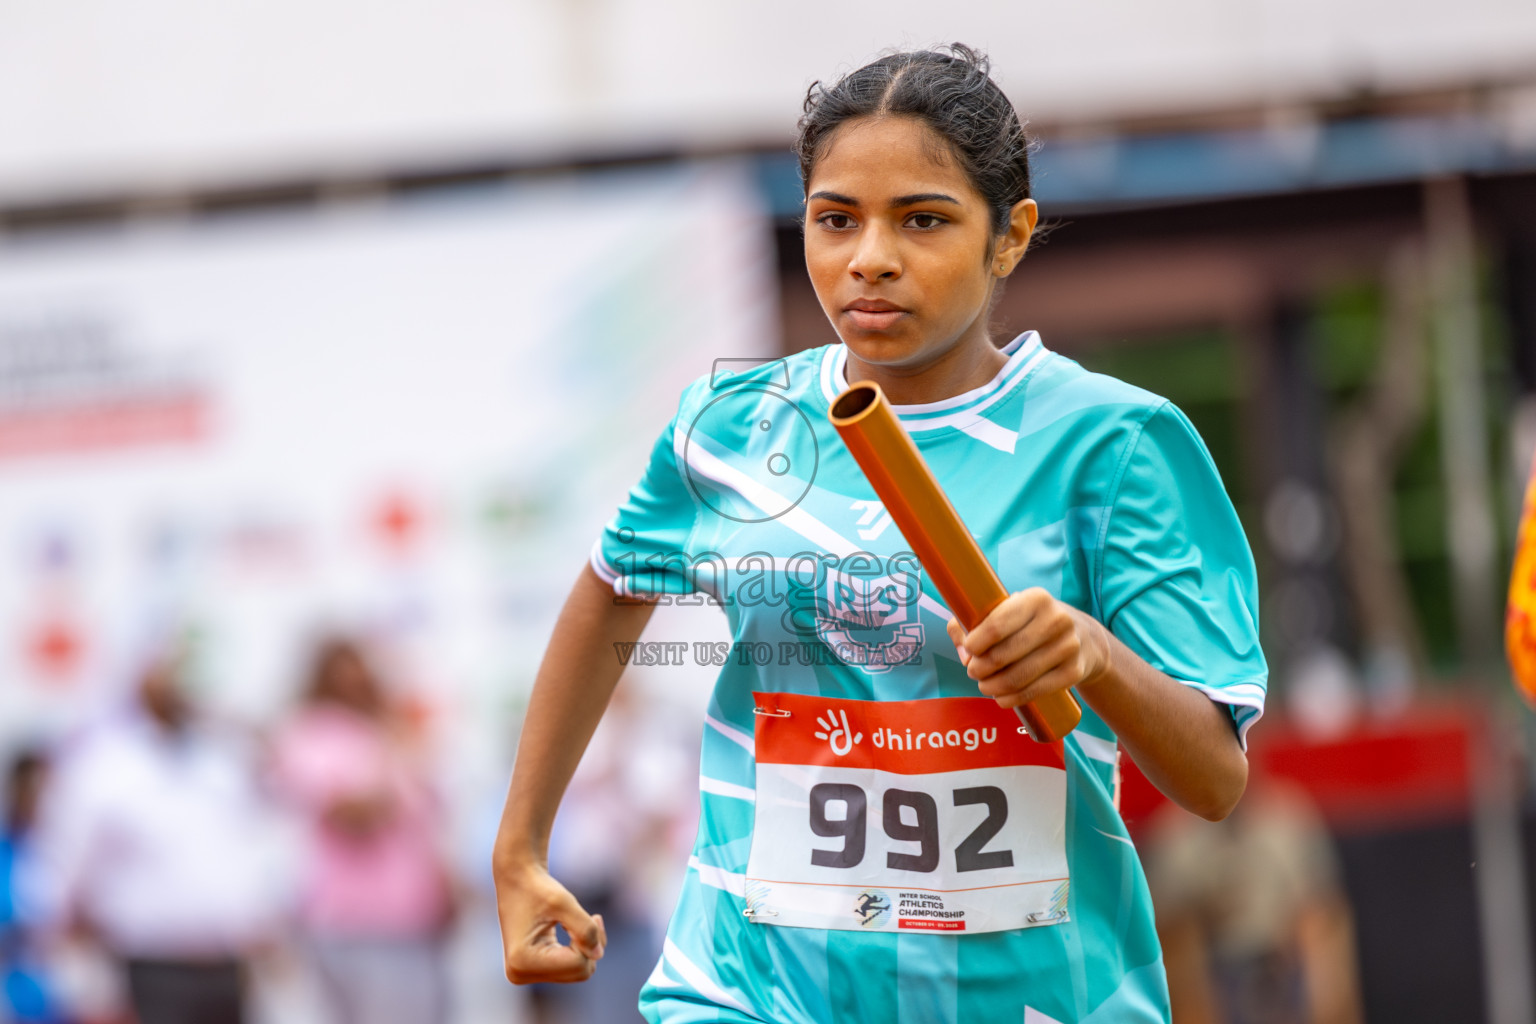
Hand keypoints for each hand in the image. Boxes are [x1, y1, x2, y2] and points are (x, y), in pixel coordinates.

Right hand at [495, 860, 606, 984]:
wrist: (517, 879)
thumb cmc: (539, 888)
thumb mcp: (564, 902)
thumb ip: (585, 929)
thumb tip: (598, 955)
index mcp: (522, 960)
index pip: (577, 964)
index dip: (591, 940)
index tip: (593, 916)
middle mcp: (519, 973)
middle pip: (578, 973)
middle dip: (591, 946)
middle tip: (593, 918)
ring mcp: (524, 974)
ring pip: (577, 972)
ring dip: (586, 948)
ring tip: (584, 921)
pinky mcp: (531, 970)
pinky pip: (570, 969)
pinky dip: (578, 950)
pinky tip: (573, 929)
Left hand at [946, 588, 1111, 709]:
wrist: (1084, 638)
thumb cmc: (1033, 623)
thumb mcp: (1011, 611)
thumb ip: (974, 620)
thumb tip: (962, 648)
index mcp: (1036, 599)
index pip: (996, 624)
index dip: (975, 642)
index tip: (969, 650)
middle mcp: (1056, 620)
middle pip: (1004, 654)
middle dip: (980, 668)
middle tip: (973, 672)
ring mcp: (1068, 647)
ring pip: (1018, 676)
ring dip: (993, 686)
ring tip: (984, 686)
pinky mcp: (1074, 672)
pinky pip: (1035, 691)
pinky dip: (1012, 698)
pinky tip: (1001, 699)